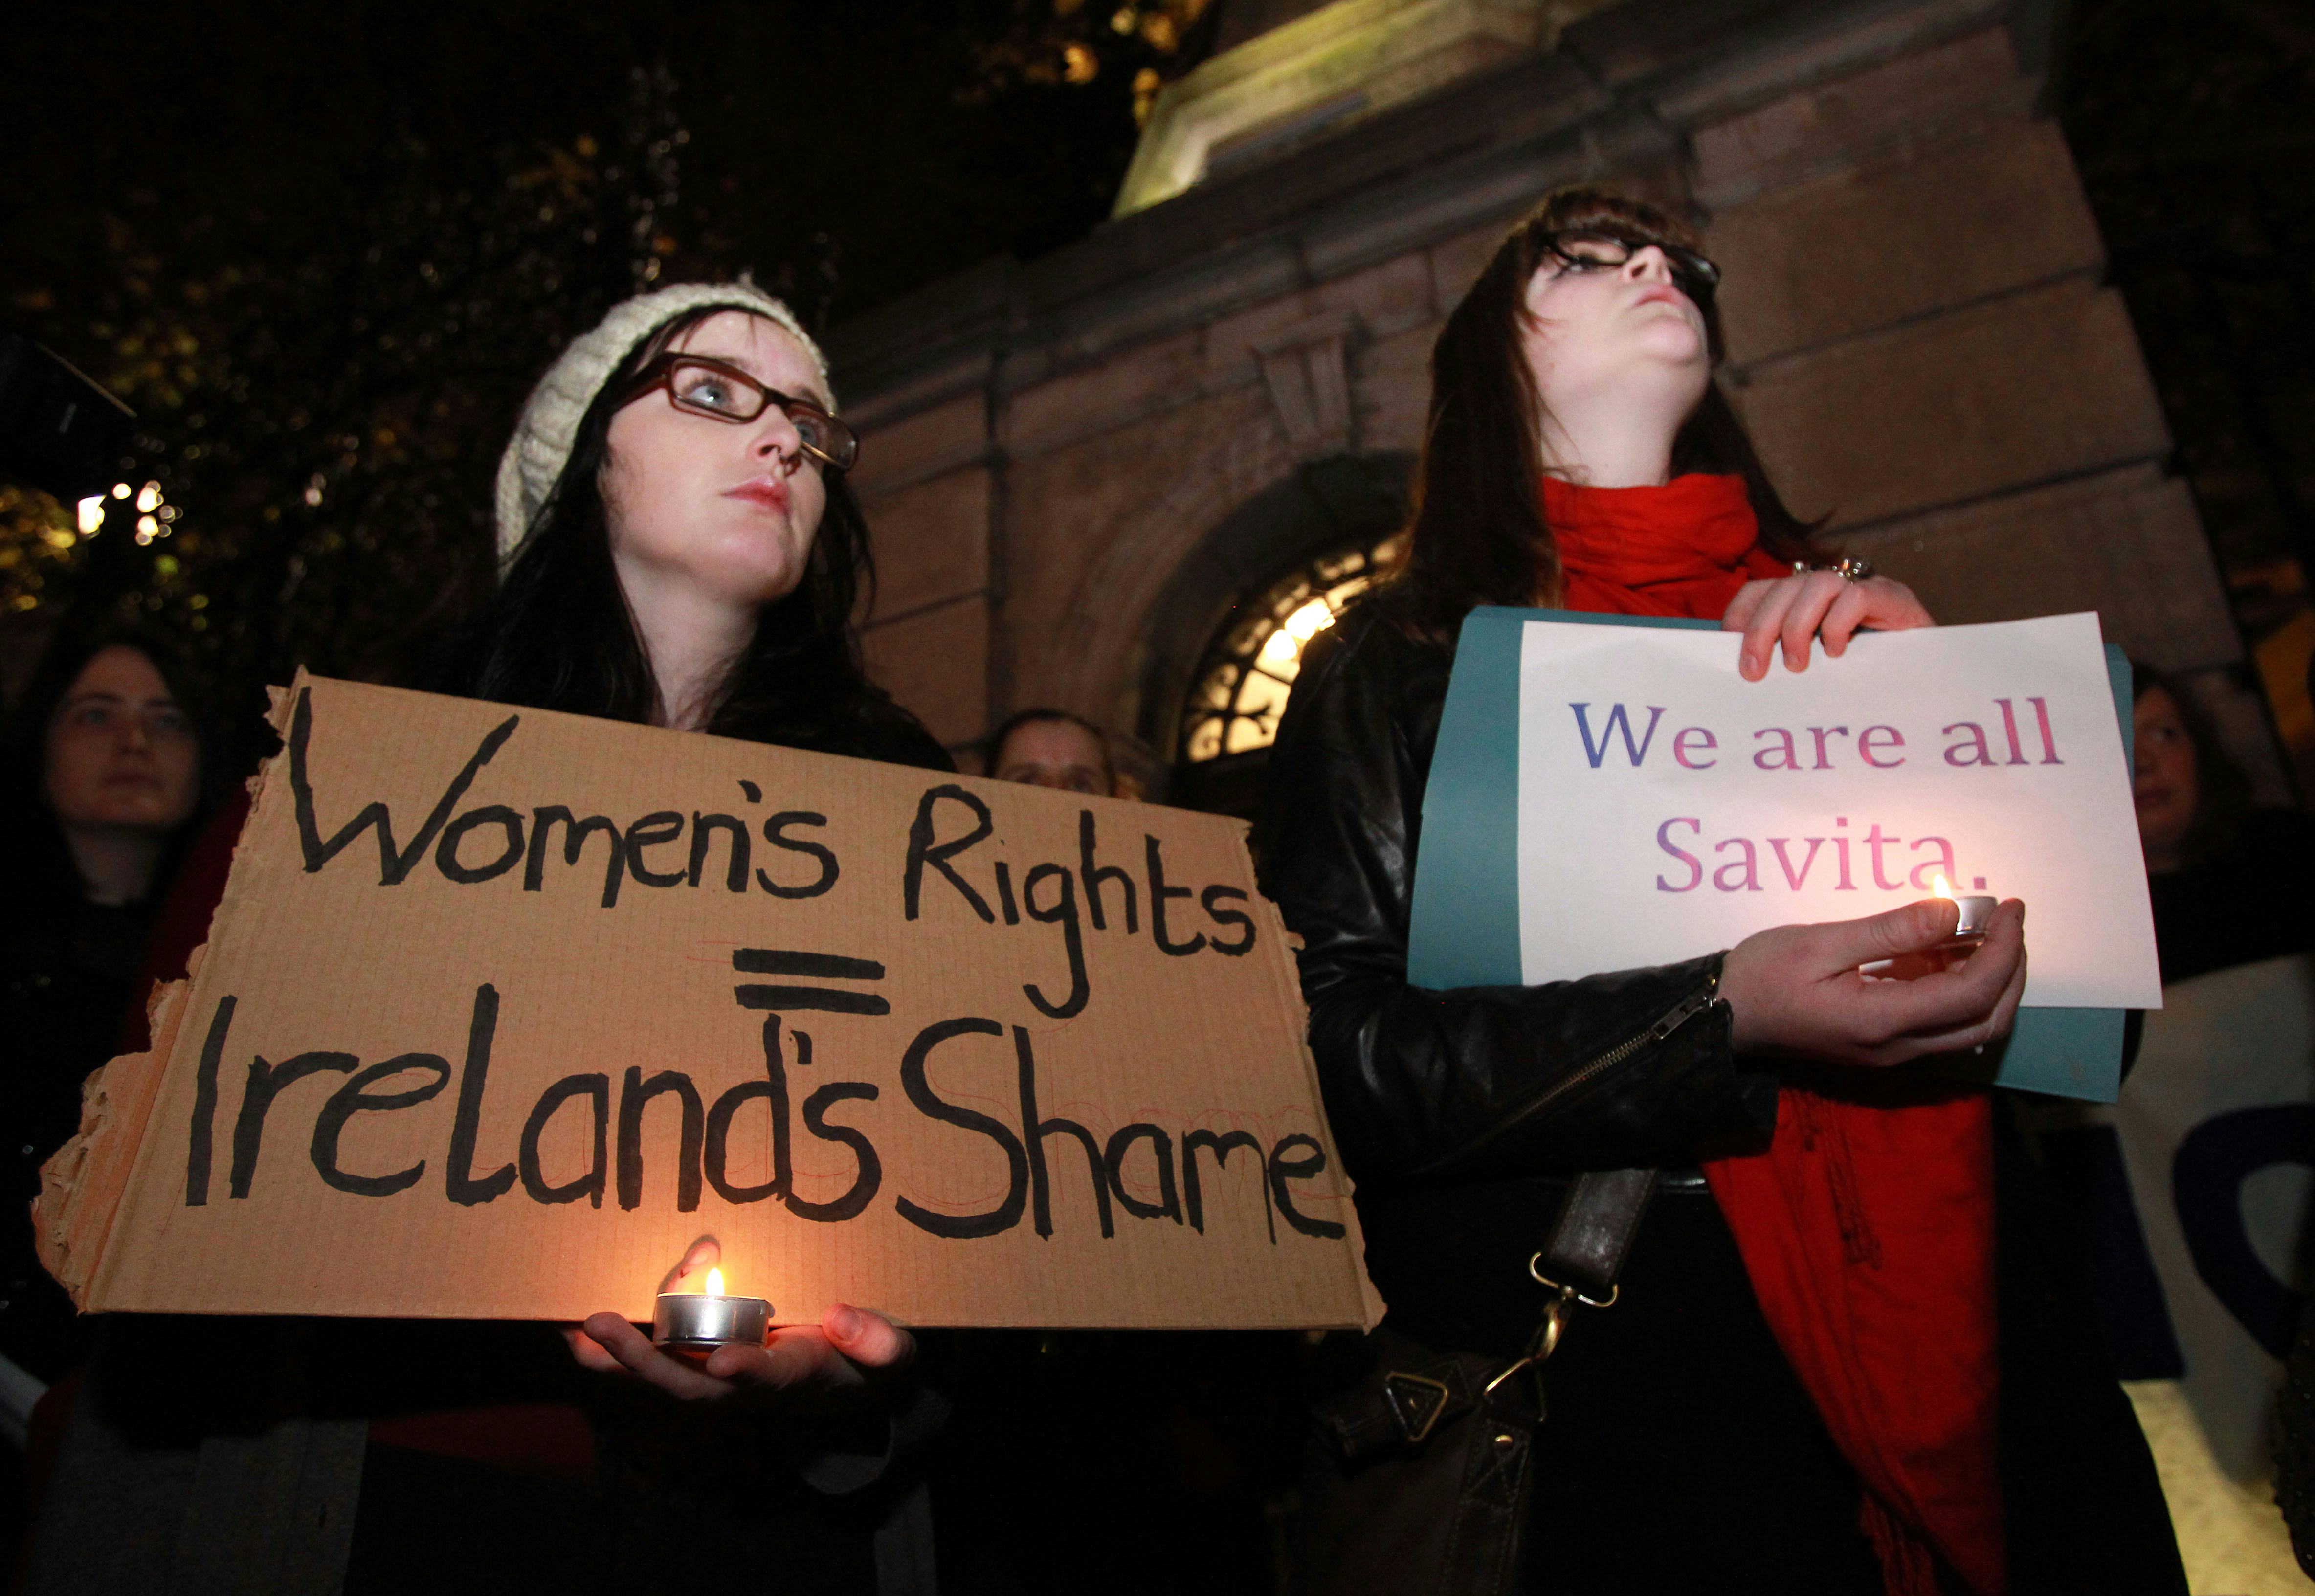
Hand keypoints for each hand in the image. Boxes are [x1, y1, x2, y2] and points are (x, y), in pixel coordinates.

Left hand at [567, 1236, 913, 1401]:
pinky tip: (581, 1333)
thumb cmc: (868, 1363)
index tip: (727, 1360)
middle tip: (601, 1326)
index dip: (747, 1371)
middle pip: (691, 1385)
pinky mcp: (705, 1362)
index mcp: (797, 1377)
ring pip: (665, 1375)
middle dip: (645, 1360)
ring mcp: (722, 1377)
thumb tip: (842, 1318)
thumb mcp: (892, 1356)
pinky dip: (621, 1350)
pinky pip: (661, 1358)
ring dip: (619, 1357)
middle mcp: (748, 1385)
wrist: (849, 1385)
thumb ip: (880, 1343)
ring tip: (577, 1332)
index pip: (767, 1379)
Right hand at [1718, 898, 2026, 1066]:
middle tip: (2009, 922)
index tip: (2008, 907)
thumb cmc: (1762, 975)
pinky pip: (1942, 1025)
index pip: (1971, 992)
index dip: (2004, 949)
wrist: (1722, 1017)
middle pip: (1987, 1021)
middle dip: (2012, 970)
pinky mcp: (1884, 1047)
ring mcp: (1892, 1054)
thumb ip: (1889, 930)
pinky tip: (1948, 952)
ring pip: (1971, 1029)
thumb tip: (1952, 912)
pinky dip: (1961, 990)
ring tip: (1984, 932)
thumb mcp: (1820, 941)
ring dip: (1992, 983)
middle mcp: (1897, 1048)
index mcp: (1882, 1021)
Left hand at [1722, 570, 1931, 679]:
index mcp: (1806, 602)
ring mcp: (1865, 589)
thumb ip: (1781, 663)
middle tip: (1755, 672)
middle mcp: (1833, 589)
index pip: (1761, 590)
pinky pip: (1857, 596)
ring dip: (1797, 626)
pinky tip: (1836, 654)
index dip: (1740, 614)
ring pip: (1817, 584)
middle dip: (1761, 629)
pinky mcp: (1896, 599)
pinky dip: (1837, 625)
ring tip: (1798, 666)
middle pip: (1783, 587)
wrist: (1930, 690)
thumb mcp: (1812, 675)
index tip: (1728, 647)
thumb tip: (1740, 671)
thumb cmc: (1864, 687)